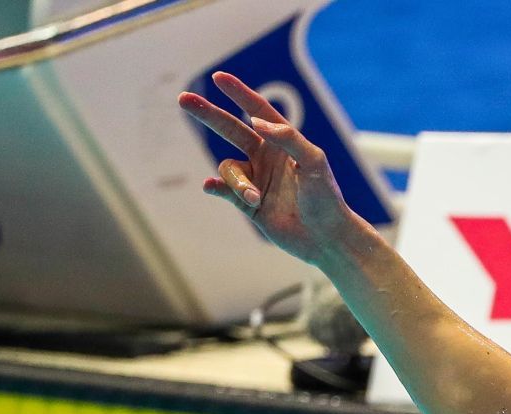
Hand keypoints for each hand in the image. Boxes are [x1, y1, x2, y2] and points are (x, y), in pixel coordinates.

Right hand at [177, 71, 355, 264]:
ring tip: (256, 198)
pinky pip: (225, 191)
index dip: (238, 93)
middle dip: (208, 114)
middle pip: (230, 129)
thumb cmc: (326, 197)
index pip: (257, 111)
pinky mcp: (249, 205)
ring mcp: (256, 180)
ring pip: (230, 170)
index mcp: (282, 143)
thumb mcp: (314, 163)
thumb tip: (256, 120)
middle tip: (183, 98)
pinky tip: (210, 186)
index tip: (218, 77)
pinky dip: (217, 187)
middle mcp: (266, 158)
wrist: (326, 238)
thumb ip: (289, 138)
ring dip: (238, 182)